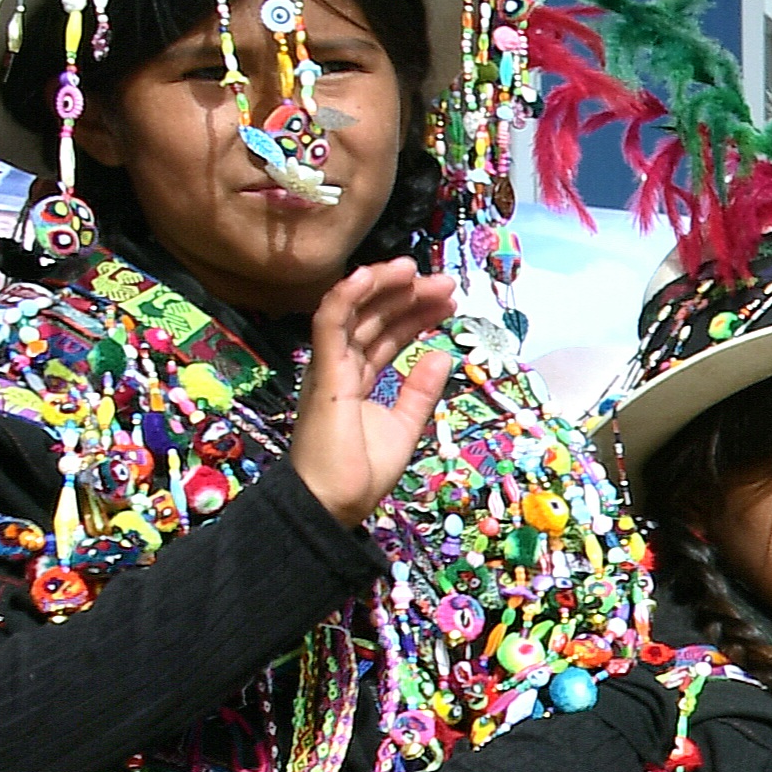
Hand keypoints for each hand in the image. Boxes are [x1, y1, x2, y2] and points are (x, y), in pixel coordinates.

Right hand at [284, 257, 459, 522]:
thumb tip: (443, 355)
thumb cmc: (363, 471)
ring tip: (415, 269)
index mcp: (357, 379)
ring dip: (383, 287)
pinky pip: (330, 325)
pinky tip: (369, 275)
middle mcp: (340, 367)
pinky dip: (347, 297)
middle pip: (374, 320)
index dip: (415, 315)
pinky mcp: (323, 374)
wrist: (334, 502)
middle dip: (408, 297)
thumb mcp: (405, 425)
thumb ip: (421, 390)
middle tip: (444, 282)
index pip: (387, 336)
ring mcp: (329, 368)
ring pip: (354, 314)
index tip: (448, 301)